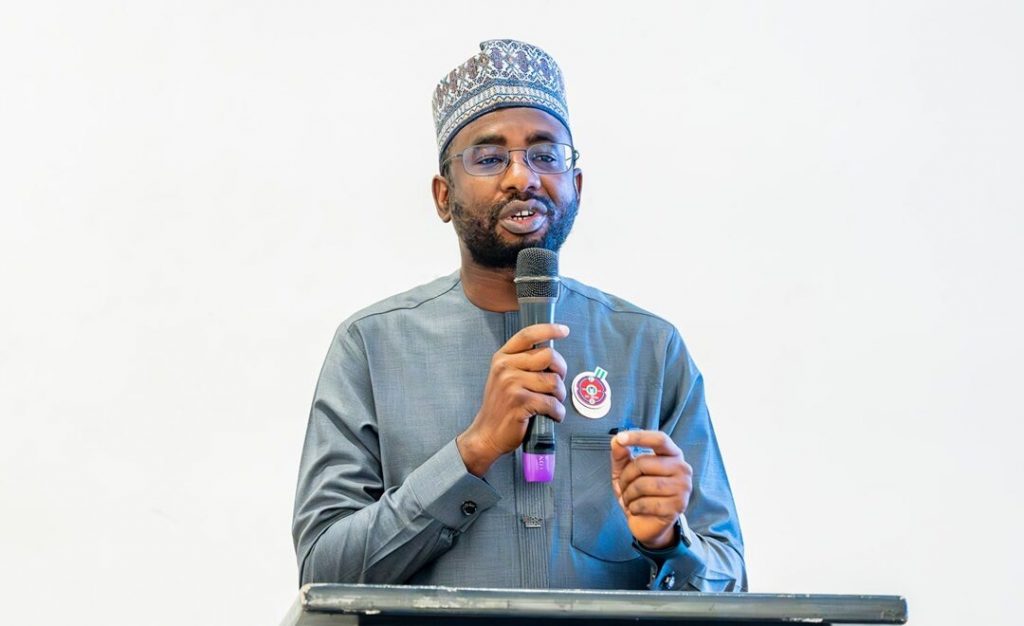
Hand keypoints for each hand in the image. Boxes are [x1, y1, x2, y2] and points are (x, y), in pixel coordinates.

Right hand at [457, 323, 568, 475]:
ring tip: (553, 403)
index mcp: (502, 357)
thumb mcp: (504, 377)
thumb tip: (552, 354)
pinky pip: (552, 403)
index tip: (564, 330)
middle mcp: (505, 367)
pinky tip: (553, 416)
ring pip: (554, 381)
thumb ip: (522, 363)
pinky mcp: (520, 403)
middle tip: (558, 384)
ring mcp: (512, 384)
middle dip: (561, 370)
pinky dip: (558, 412)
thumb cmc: (501, 406)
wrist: (486, 434)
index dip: (549, 329)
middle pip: (548, 356)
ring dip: (560, 396)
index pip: (528, 335)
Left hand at [610, 430, 692, 548]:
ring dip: (628, 494)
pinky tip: (637, 509)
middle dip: (626, 476)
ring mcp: (682, 488)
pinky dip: (634, 507)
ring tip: (631, 499)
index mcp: (672, 454)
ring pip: (642, 484)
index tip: (620, 439)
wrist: (648, 523)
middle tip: (625, 487)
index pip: (659, 439)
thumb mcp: (625, 471)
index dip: (639, 437)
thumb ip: (621, 455)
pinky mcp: (677, 507)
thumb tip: (616, 441)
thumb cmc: (639, 493)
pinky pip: (645, 503)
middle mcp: (682, 468)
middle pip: (643, 463)